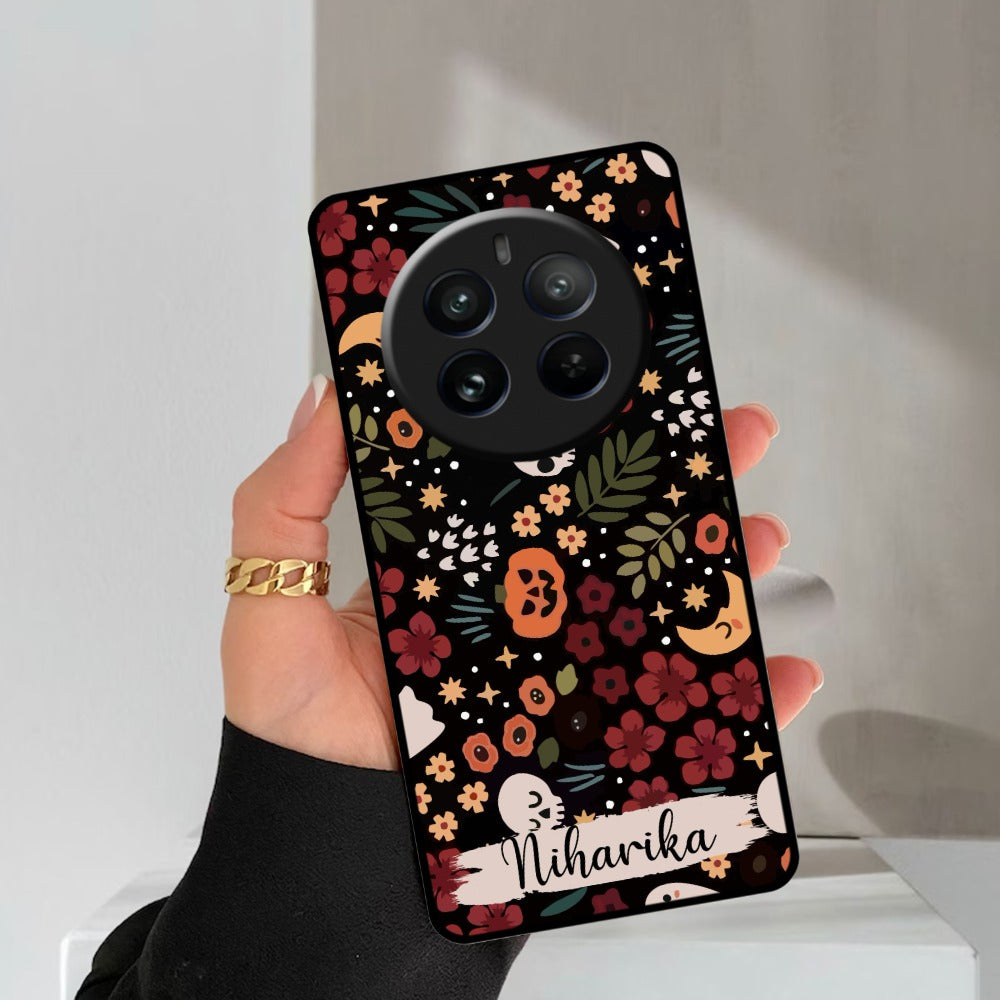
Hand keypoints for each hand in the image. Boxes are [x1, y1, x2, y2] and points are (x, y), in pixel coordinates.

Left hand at [221, 377, 821, 768]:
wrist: (330, 849)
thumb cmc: (294, 729)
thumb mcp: (272, 595)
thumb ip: (285, 497)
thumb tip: (321, 395)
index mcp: (449, 561)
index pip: (525, 482)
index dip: (575, 433)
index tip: (618, 385)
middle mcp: (511, 607)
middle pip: (608, 533)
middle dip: (675, 482)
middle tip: (727, 436)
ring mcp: (556, 669)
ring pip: (653, 605)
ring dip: (717, 567)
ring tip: (758, 534)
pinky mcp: (584, 736)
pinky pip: (673, 709)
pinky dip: (733, 689)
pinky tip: (769, 666)